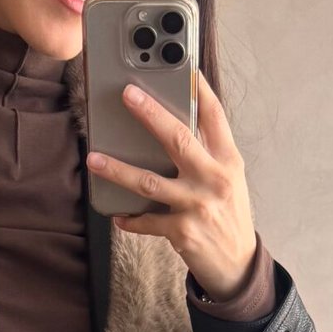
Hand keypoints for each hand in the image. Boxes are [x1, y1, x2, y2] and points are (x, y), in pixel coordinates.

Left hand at [85, 71, 259, 301]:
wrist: (238, 265)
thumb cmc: (228, 215)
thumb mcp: (228, 180)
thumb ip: (208, 154)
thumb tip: (173, 125)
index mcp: (228, 161)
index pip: (215, 116)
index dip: (199, 89)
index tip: (183, 66)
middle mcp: (215, 179)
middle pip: (178, 138)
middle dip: (150, 114)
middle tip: (127, 94)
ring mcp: (198, 205)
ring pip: (150, 181)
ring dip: (118, 170)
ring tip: (94, 159)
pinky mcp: (183, 231)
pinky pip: (147, 220)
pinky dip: (130, 218)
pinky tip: (117, 214)